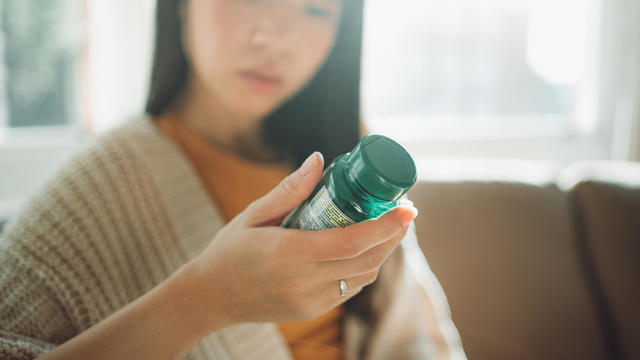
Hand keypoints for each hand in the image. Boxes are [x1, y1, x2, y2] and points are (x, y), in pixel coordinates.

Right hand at [186, 151, 417, 330]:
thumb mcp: (253, 214)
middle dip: (393, 236)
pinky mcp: (310, 310)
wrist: (210, 297)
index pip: (353, 241)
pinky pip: (348, 289)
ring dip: (382, 252)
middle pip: (367, 260)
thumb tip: (318, 160)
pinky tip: (363, 250)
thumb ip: (289, 190)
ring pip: (362, 277)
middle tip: (405, 212)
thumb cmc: (229, 251)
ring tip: (389, 228)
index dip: (386, 225)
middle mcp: (304, 281)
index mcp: (290, 253)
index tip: (407, 208)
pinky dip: (362, 268)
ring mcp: (310, 301)